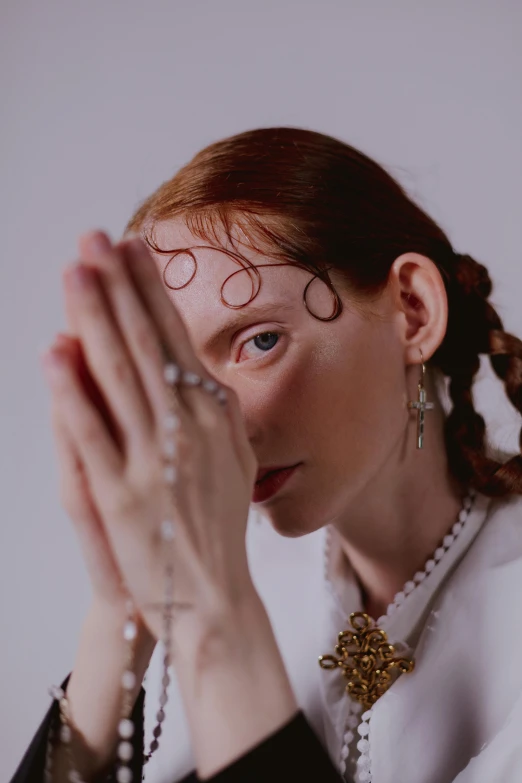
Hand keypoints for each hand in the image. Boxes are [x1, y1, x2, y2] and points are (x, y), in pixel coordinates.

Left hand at [41, 231, 258, 650]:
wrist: (215, 595)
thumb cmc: (216, 521)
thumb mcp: (233, 456)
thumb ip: (212, 409)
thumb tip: (188, 364)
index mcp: (215, 414)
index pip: (177, 338)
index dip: (150, 290)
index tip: (132, 248)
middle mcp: (189, 427)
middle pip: (147, 343)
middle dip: (119, 285)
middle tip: (95, 238)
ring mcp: (155, 459)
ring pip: (119, 375)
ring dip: (95, 318)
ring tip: (75, 271)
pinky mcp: (122, 494)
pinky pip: (92, 434)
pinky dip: (72, 391)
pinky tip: (56, 352)